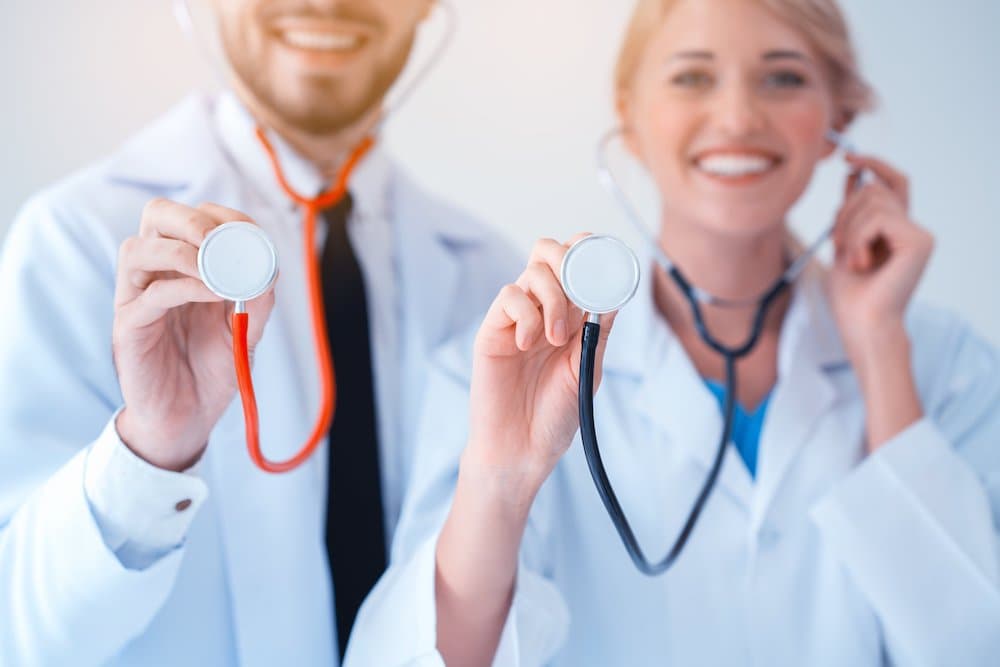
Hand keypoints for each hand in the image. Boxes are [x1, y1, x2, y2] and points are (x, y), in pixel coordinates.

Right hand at [112, 199, 275, 470]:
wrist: (189, 418)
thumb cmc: (212, 369)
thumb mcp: (245, 329)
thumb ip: (257, 298)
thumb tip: (268, 268)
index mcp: (181, 265)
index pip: (188, 216)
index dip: (220, 215)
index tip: (249, 232)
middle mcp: (154, 274)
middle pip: (155, 216)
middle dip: (192, 220)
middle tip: (222, 242)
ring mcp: (135, 298)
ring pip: (138, 249)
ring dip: (184, 251)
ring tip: (219, 271)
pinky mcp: (128, 327)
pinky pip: (149, 295)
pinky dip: (185, 287)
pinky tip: (215, 294)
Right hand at [466, 236, 615, 495]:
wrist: (522, 450)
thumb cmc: (555, 415)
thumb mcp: (587, 369)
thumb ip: (597, 330)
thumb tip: (613, 292)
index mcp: (571, 315)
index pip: (577, 264)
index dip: (589, 249)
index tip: (606, 261)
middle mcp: (543, 309)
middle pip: (550, 252)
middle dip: (569, 260)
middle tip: (579, 293)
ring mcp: (517, 318)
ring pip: (533, 271)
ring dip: (554, 298)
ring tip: (557, 339)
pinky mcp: (493, 330)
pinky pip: (509, 296)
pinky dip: (526, 315)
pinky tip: (528, 345)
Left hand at [829, 154, 932, 355]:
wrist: (862, 326)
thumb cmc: (851, 297)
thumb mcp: (844, 244)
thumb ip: (850, 213)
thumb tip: (853, 173)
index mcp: (897, 230)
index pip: (893, 182)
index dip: (874, 164)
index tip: (848, 159)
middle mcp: (913, 229)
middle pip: (873, 189)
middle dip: (844, 212)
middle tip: (837, 245)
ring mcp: (920, 234)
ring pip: (872, 201)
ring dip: (849, 229)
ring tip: (851, 260)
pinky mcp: (919, 241)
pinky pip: (878, 218)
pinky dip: (858, 238)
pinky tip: (861, 263)